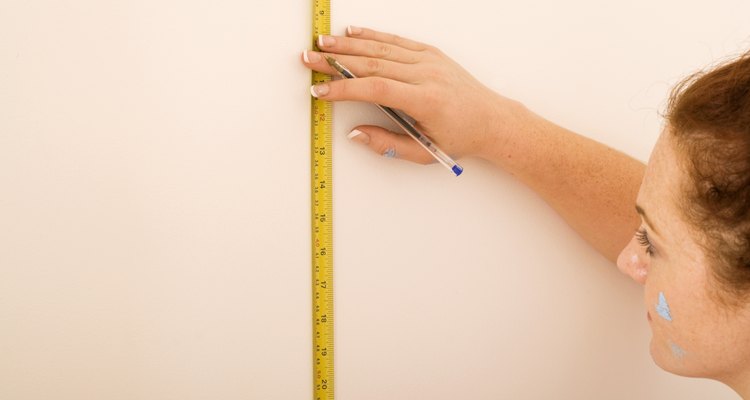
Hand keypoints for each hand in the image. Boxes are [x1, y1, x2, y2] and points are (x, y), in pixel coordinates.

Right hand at [301, 26, 518, 164]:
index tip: (320, 92)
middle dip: (336, 61)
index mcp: (425, 100)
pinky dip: (372, 35)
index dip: (344, 89)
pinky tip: (351, 31)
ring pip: (381, 48)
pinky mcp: (430, 52)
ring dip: (348, 44)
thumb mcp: (424, 152)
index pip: (376, 89)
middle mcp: (426, 74)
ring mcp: (428, 60)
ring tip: (321, 42)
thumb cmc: (459, 138)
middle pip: (372, 63)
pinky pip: (396, 40)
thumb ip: (386, 144)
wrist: (492, 119)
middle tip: (309, 59)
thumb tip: (354, 134)